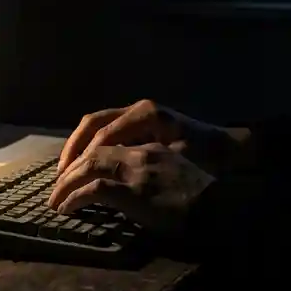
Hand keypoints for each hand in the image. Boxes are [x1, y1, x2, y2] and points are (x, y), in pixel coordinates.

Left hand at [47, 142, 214, 235]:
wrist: (227, 207)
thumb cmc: (209, 200)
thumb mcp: (178, 180)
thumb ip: (155, 179)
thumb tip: (135, 196)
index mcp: (153, 147)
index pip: (109, 140)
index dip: (85, 155)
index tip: (71, 173)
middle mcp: (143, 151)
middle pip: (94, 149)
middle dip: (69, 166)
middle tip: (55, 187)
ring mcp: (139, 169)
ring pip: (89, 165)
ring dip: (66, 183)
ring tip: (54, 200)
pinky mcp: (136, 189)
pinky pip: (95, 188)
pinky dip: (75, 197)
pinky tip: (66, 208)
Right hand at [58, 99, 246, 175]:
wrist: (231, 149)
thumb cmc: (207, 158)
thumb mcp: (175, 164)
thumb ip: (140, 168)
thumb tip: (102, 178)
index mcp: (145, 115)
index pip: (102, 136)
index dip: (82, 160)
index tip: (68, 182)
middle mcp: (137, 109)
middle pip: (92, 124)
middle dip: (72, 151)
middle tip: (59, 178)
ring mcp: (138, 114)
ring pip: (96, 125)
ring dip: (78, 147)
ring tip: (65, 172)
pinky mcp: (140, 124)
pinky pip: (106, 130)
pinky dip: (91, 146)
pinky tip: (84, 165)